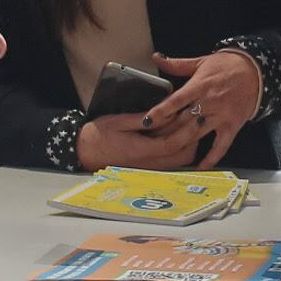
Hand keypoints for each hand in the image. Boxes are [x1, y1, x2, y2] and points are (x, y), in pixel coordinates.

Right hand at [78, 111, 215, 171]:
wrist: (83, 153)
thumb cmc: (97, 135)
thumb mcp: (118, 122)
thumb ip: (142, 119)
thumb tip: (162, 114)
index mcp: (141, 151)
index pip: (172, 144)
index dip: (187, 131)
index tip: (196, 117)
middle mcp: (149, 163)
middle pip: (182, 155)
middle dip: (194, 137)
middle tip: (198, 117)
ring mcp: (149, 167)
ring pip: (179, 160)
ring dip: (189, 143)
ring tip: (190, 124)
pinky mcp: (148, 167)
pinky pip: (172, 161)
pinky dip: (180, 148)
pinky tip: (179, 134)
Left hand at [148, 49, 262, 163]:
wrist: (256, 70)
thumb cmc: (227, 65)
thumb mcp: (201, 62)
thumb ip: (177, 64)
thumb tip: (157, 57)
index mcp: (199, 85)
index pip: (176, 101)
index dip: (160, 112)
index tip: (146, 121)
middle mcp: (209, 102)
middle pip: (183, 121)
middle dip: (165, 132)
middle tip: (149, 141)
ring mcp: (221, 116)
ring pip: (197, 134)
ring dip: (181, 145)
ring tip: (165, 154)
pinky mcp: (232, 125)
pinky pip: (221, 145)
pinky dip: (211, 158)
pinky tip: (200, 166)